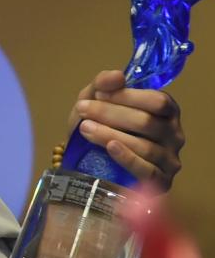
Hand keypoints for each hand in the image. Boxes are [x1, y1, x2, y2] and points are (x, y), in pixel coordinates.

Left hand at [67, 68, 184, 191]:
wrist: (88, 162)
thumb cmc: (100, 126)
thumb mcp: (97, 100)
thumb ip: (104, 83)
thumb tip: (117, 76)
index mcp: (166, 111)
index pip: (157, 101)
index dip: (127, 96)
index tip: (99, 94)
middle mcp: (174, 134)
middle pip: (148, 122)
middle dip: (111, 114)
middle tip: (83, 110)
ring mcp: (169, 160)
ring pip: (145, 146)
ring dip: (111, 134)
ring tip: (86, 128)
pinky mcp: (160, 182)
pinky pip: (147, 171)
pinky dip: (128, 158)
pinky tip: (110, 147)